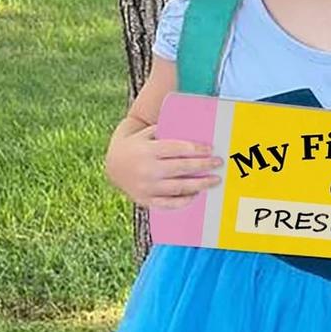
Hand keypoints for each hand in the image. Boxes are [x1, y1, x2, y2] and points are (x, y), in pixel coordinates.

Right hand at [105, 122, 223, 208]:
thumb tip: (195, 128)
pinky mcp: (146, 200)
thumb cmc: (136, 146)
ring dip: (200, 185)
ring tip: (214, 180)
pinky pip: (169, 203)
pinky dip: (184, 200)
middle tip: (218, 164)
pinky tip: (197, 194)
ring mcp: (146, 187)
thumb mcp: (146, 134)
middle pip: (181, 168)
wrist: (112, 166)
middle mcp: (147, 169)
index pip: (177, 149)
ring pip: (179, 188)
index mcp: (148, 150)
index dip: (196, 150)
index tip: (211, 150)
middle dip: (203, 166)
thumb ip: (166, 132)